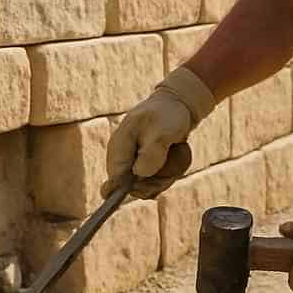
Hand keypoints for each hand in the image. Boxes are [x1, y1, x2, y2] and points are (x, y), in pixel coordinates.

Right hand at [104, 66, 215, 198]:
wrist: (177, 105)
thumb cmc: (167, 115)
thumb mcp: (161, 131)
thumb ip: (151, 153)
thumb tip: (139, 174)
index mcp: (118, 146)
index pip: (115, 180)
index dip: (132, 188)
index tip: (152, 181)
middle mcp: (122, 157)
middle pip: (133, 188)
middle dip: (154, 181)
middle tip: (169, 163)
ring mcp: (132, 162)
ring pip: (145, 187)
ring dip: (163, 177)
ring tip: (173, 156)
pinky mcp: (142, 165)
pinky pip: (153, 181)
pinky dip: (166, 174)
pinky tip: (172, 159)